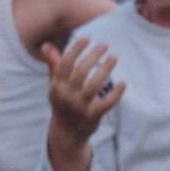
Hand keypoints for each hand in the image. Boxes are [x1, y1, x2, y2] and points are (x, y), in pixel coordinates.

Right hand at [43, 32, 121, 159]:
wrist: (66, 133)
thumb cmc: (62, 103)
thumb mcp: (55, 85)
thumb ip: (53, 65)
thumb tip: (46, 45)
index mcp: (56, 86)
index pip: (65, 63)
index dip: (76, 49)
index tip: (87, 38)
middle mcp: (66, 96)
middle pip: (80, 71)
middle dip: (93, 55)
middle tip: (105, 44)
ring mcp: (79, 107)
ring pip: (94, 84)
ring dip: (105, 69)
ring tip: (114, 57)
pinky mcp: (92, 116)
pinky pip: (106, 103)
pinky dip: (116, 93)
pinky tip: (123, 83)